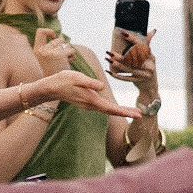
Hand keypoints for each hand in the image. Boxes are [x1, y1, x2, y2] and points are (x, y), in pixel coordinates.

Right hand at [24, 69, 139, 119]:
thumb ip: (89, 82)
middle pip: (112, 111)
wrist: (50, 87)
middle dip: (127, 113)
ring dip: (121, 111)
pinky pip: (103, 108)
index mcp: (92, 100)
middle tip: (141, 115)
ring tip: (134, 112)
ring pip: (108, 110)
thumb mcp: (76, 77)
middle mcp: (92, 105)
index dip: (125, 111)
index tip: (137, 114)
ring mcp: (89, 105)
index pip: (111, 108)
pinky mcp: (87, 102)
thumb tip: (101, 86)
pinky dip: (113, 109)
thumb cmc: (63, 80)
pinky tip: (117, 108)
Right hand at [31, 26, 76, 79]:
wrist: (51, 87)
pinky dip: (72, 56)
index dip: (50, 32)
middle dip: (64, 46)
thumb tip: (58, 37)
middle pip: (59, 39)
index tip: (55, 38)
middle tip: (63, 56)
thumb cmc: (50, 74)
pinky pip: (71, 50)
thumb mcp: (45, 60)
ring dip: (68, 52)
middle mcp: (42, 50)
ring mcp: (51, 52)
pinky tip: (68, 63)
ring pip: (66, 45)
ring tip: (65, 62)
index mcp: (36, 50)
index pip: (41, 31)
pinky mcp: (60, 55)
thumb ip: (48, 50)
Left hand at [107, 29, 157, 92]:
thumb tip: (153, 30)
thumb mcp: (150, 57)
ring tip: (107, 59)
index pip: (142, 46)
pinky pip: (125, 78)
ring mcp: (144, 74)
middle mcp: (149, 66)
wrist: (151, 86)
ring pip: (128, 68)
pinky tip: (109, 71)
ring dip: (116, 64)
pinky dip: (116, 75)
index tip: (123, 33)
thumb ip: (148, 45)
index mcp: (151, 57)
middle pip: (133, 59)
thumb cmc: (148, 67)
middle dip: (119, 56)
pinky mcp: (138, 81)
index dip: (133, 39)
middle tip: (108, 51)